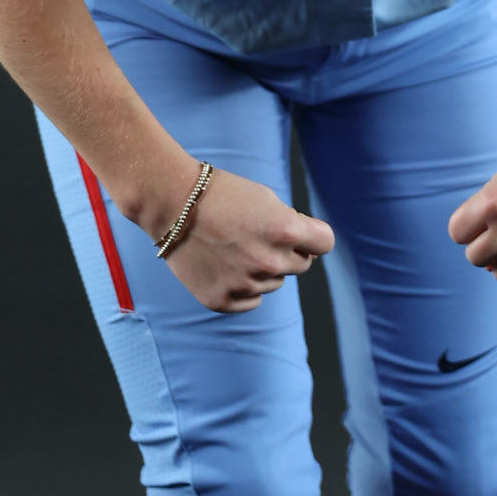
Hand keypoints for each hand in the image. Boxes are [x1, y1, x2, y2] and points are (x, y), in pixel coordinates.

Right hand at [158, 165, 334, 314]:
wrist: (172, 203)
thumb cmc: (220, 194)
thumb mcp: (266, 198)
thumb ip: (292, 225)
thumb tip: (306, 248)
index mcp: (285, 231)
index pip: (324, 243)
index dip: (313, 235)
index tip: (303, 232)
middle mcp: (269, 262)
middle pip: (301, 264)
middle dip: (287, 251)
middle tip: (258, 235)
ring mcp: (245, 284)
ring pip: (274, 282)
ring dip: (263, 268)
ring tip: (234, 246)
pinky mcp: (223, 300)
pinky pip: (251, 299)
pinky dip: (244, 286)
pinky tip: (225, 264)